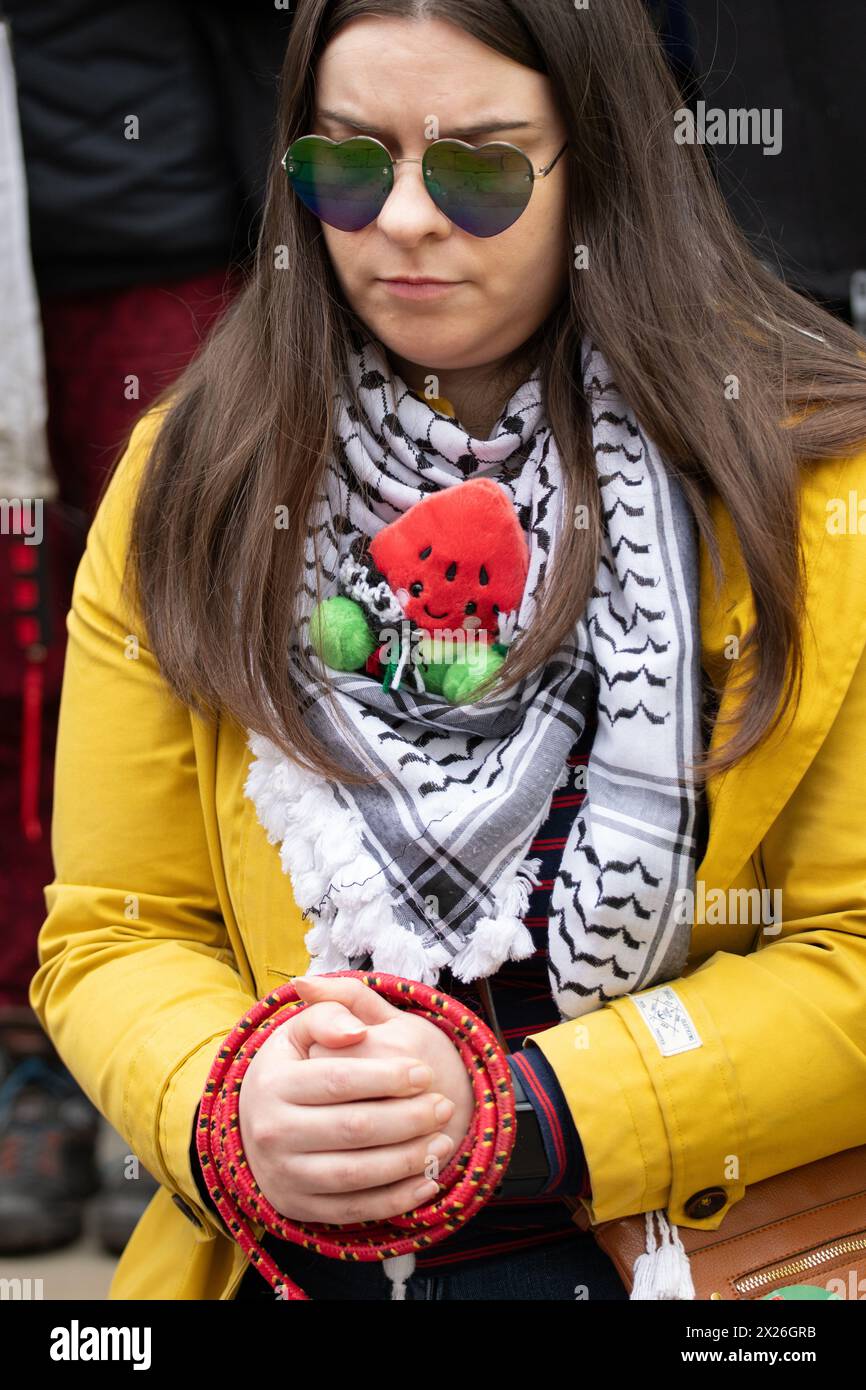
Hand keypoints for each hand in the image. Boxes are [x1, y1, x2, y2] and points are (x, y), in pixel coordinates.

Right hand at [237, 975, 472, 1225]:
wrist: (255, 1125)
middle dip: (409, 1119)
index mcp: (274, 1084)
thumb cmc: (290, 1070)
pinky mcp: (299, 1208)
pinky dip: (396, 1201)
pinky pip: (354, 1211)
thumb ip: (327, 1012)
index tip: (425, 1073)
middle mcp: (272, 1133)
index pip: (339, 1080)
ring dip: (409, 1160)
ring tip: (444, 1140)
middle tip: (445, 1106)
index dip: (388, 1077)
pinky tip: (429, 1182)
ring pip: (356, 1174)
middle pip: (353, 1128)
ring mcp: (285, 1176)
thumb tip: (355, 1030)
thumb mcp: (297, 1031)